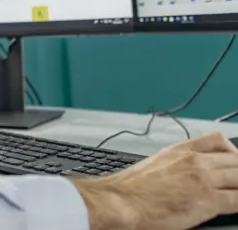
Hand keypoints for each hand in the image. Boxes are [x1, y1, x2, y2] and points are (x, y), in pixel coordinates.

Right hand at [72, 131, 237, 229]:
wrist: (122, 201)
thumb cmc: (132, 189)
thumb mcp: (156, 165)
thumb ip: (177, 166)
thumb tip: (188, 177)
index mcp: (180, 150)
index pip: (218, 140)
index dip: (233, 152)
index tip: (233, 163)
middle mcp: (194, 160)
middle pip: (235, 159)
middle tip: (236, 183)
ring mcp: (203, 179)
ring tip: (236, 193)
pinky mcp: (208, 200)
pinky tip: (237, 208)